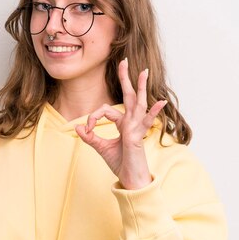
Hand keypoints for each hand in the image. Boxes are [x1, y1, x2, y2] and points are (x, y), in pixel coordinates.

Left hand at [75, 58, 166, 189]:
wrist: (130, 179)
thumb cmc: (120, 163)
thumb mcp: (101, 148)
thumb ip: (90, 137)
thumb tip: (78, 126)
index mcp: (123, 123)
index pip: (105, 110)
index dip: (93, 118)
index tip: (87, 129)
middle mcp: (131, 122)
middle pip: (128, 96)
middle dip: (125, 78)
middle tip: (123, 61)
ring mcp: (136, 127)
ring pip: (138, 103)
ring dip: (141, 87)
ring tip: (144, 71)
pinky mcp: (138, 136)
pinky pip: (146, 121)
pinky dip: (153, 112)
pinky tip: (160, 102)